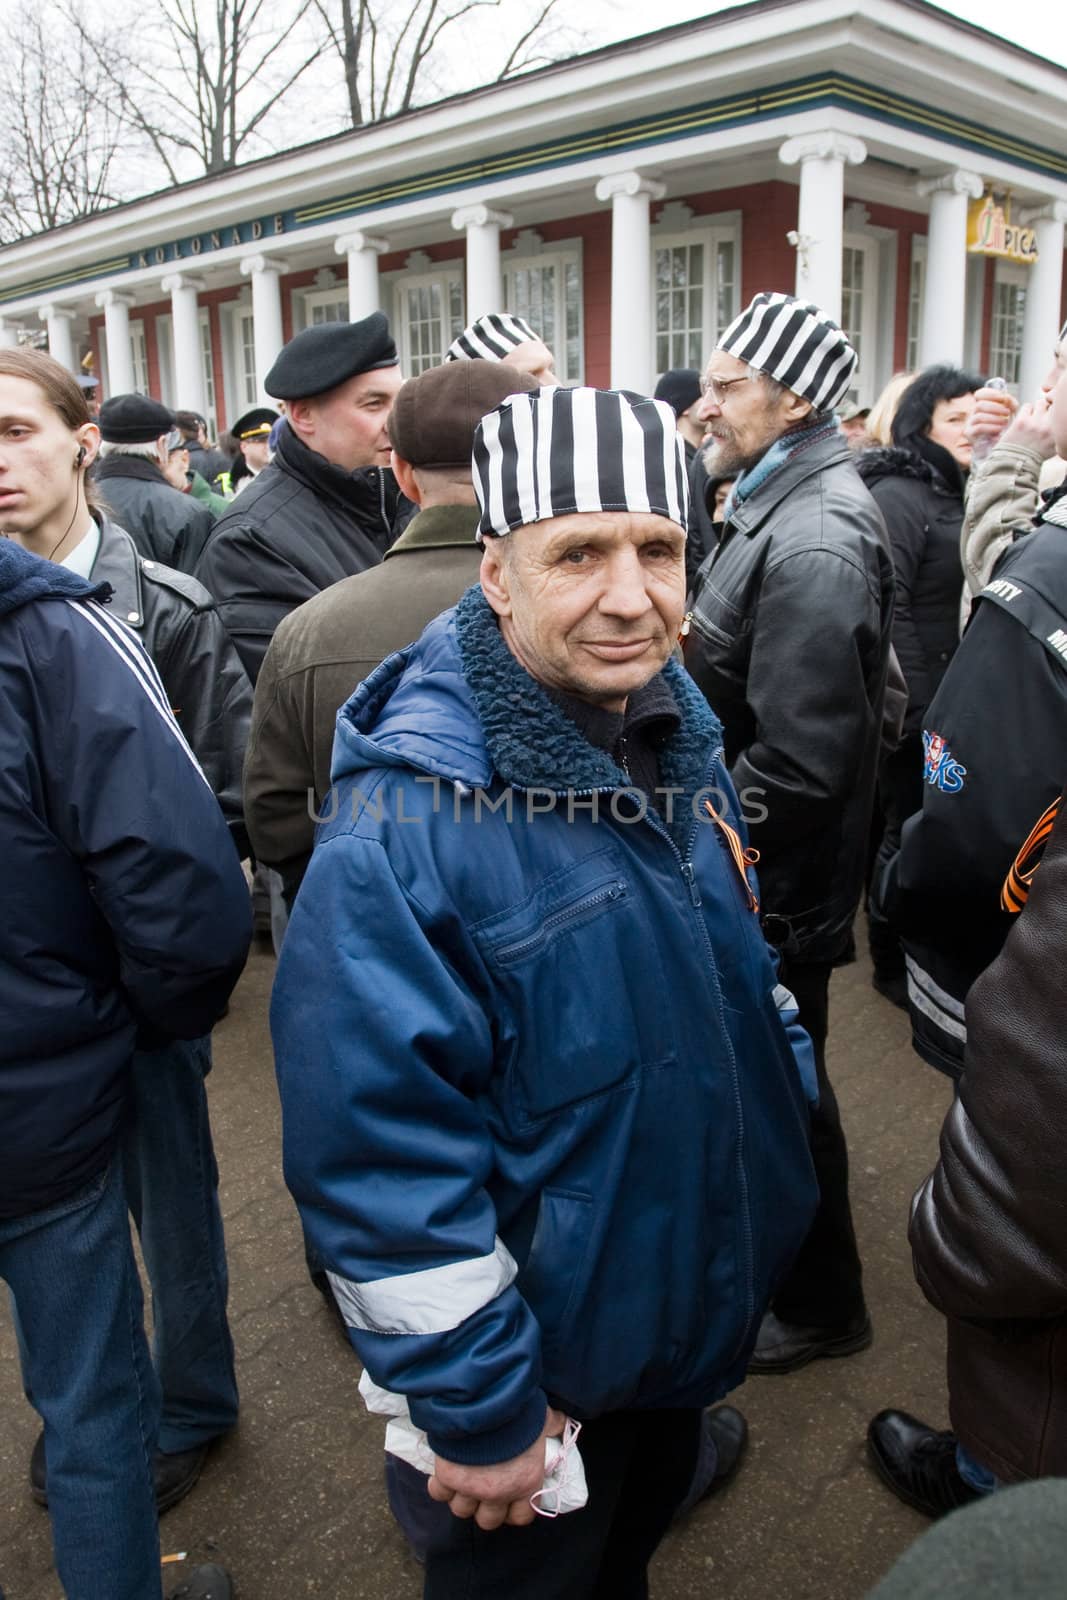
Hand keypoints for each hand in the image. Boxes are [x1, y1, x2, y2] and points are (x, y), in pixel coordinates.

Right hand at [428, 1406, 565, 1530]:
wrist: (485, 1401)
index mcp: (525, 1483)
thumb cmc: (518, 1411)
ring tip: (464, 1481)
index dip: (515, 1509)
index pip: (521, 1516)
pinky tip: (445, 1474)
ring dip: (463, 1498)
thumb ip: (552, 1424)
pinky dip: (440, 1486)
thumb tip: (563, 1421)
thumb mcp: (542, 1417)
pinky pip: (439, 1493)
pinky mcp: (448, 1476)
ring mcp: (471, 1488)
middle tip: (484, 1491)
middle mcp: (498, 1492)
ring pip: (462, 1510)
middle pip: (488, 1521)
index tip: (511, 1498)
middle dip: (486, 1508)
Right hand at [966, 386, 1017, 450]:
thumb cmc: (1004, 432)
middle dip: (996, 407)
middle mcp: (974, 413)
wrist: (999, 451)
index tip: (1003, 397)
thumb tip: (1009, 399)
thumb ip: (1011, 405)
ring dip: (994, 418)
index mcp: (983, 407)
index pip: (980, 394)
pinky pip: (978, 427)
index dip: (991, 393)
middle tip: (1007, 413)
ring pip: (979, 415)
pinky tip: (999, 430)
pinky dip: (991, 427)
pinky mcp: (969, 434)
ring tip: (1005, 422)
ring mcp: (970, 423)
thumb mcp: (1010, 415)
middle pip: (980, 404)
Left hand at [999, 397, 1057, 461]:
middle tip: (1043, 416)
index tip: (1053, 416)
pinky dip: (1026, 410)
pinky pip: (1027, 406)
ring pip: (1041, 403)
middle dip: (1049, 409)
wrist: (1015, 463)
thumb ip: (1058, 435)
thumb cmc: (1033, 457)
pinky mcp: (1022, 421)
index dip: (1057, 413)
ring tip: (1033, 416)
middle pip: (1054, 406)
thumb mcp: (1053, 448)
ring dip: (1037, 408)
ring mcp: (1035, 423)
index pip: (1062, 414)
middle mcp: (1050, 427)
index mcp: (1058, 434)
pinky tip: (1024, 418)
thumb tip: (1060, 423)